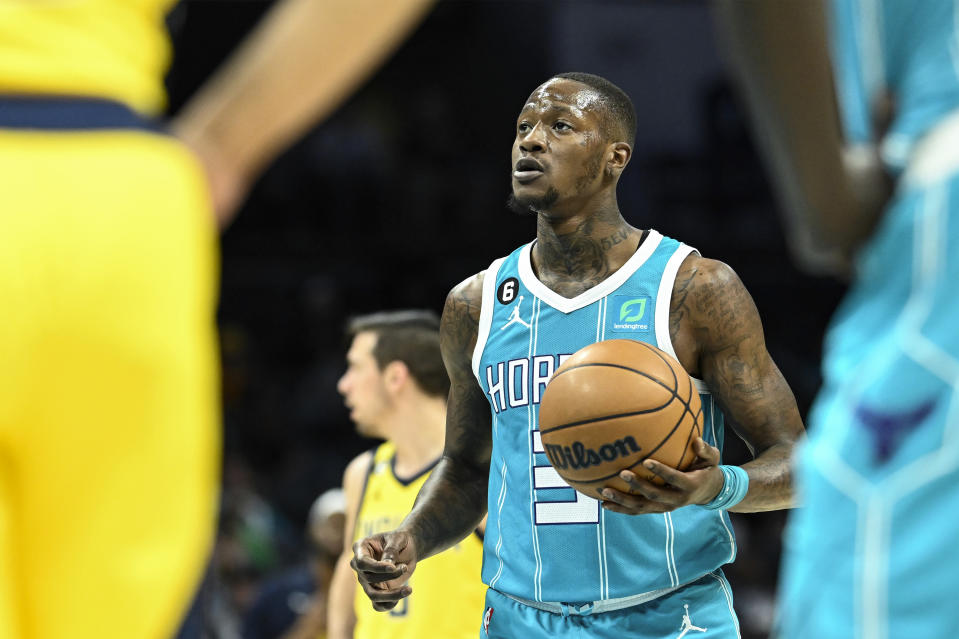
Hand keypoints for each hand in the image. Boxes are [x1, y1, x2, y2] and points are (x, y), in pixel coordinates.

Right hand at [350, 530, 418, 610]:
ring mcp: (366, 580)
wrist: (407, 548)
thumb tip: (388, 564)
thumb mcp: (397, 539)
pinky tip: (402, 595)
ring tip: (409, 589)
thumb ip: (391, 550)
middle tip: (404, 567)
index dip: (377, 568)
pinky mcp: (376, 590)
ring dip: (392, 595)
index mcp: (361, 548)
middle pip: (368, 579)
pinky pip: (377, 605)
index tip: (393, 567)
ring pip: (373, 595)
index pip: (362, 563)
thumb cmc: (400, 540)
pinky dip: (388, 605)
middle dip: (390, 576)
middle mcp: (360, 566)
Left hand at [599, 438, 723, 514]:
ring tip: (605, 493)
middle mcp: (676, 500)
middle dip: (637, 486)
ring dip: (623, 501)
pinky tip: (604, 504)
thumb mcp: (712, 459)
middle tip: (621, 473)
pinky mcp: (656, 509)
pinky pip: (637, 511)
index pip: (674, 478)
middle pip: (654, 495)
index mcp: (689, 485)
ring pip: (642, 507)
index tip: (646, 461)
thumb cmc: (706, 469)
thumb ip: (706, 450)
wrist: (707, 491)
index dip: (661, 471)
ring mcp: (665, 507)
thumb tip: (697, 440)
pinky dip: (620, 509)